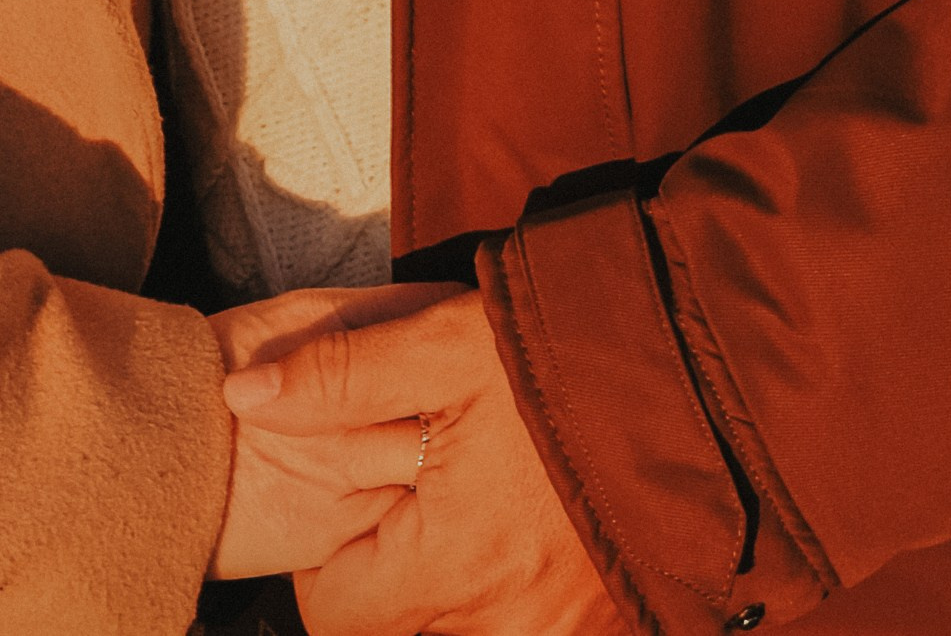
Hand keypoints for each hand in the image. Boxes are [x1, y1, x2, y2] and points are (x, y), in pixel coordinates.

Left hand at [224, 287, 622, 635]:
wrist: (708, 378)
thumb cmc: (567, 359)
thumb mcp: (445, 343)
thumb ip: (339, 374)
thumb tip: (242, 394)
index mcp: (450, 565)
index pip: (332, 612)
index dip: (325, 561)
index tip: (354, 503)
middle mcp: (505, 622)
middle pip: (397, 633)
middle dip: (387, 582)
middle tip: (408, 501)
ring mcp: (561, 632)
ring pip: (462, 632)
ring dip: (448, 592)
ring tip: (466, 517)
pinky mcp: (607, 627)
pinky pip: (528, 625)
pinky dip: (510, 595)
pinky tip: (521, 539)